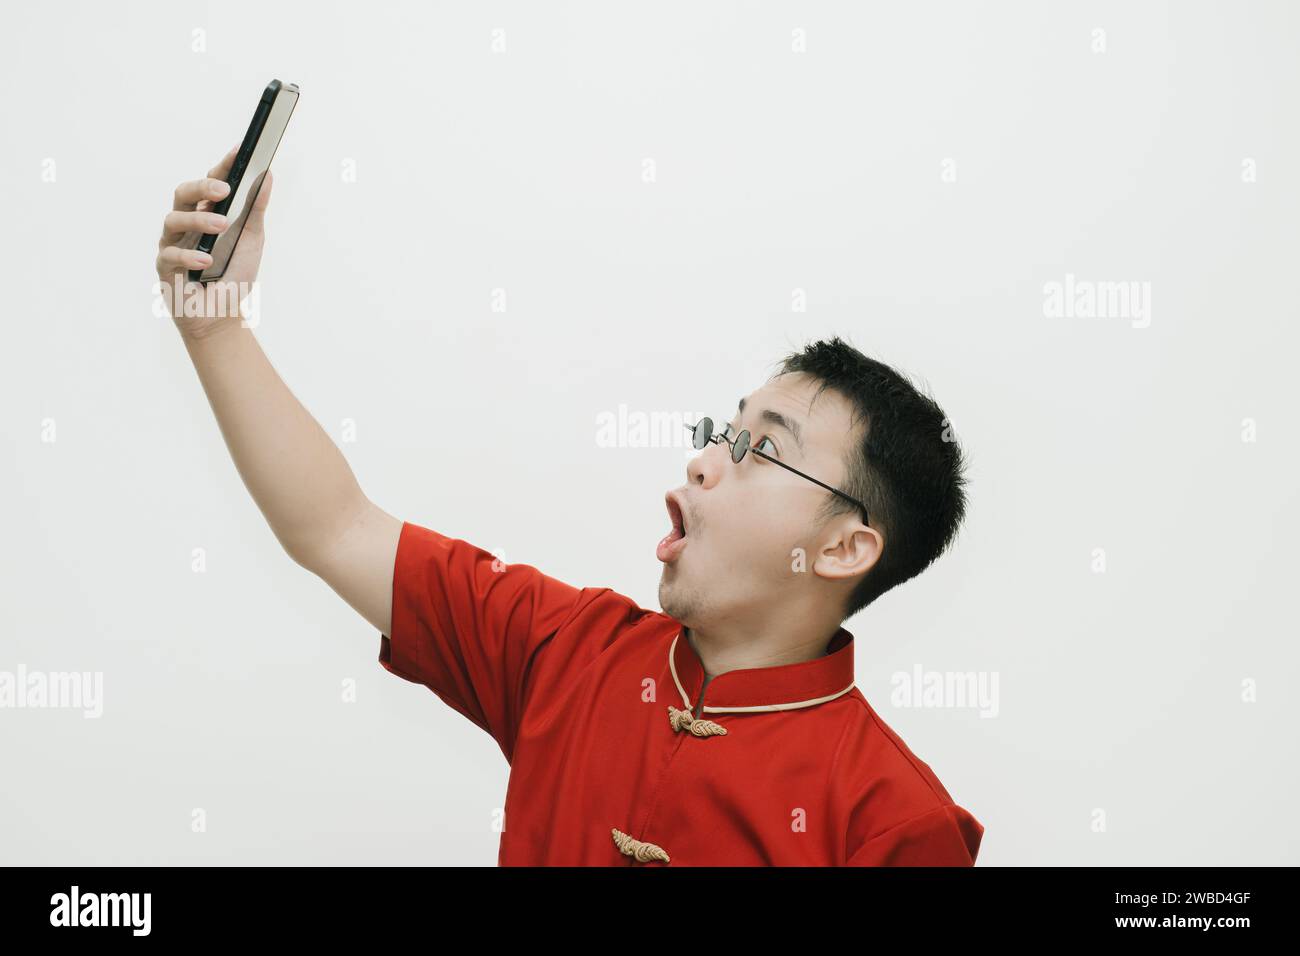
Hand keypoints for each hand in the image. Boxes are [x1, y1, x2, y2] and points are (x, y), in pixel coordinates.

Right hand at [156, 144, 274, 337]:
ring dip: (198, 220)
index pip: (210, 185)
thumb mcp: (252, 240)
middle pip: (183, 194)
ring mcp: (173, 244)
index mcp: (206, 213)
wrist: (223, 315)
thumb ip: (255, 210)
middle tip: (223, 189)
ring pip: (173, 219)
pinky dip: (189, 256)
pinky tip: (205, 261)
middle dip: (202, 187)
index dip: (222, 166)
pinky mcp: (165, 268)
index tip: (239, 151)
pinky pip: (170, 255)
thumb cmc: (234, 275)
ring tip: (221, 226)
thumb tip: (266, 176)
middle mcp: (186, 224)